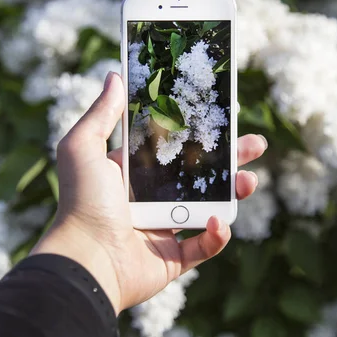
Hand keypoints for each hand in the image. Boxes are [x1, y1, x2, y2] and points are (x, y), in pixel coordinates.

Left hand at [33, 73, 266, 314]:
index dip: (198, 132)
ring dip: (234, 193)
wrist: (84, 260)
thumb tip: (115, 76)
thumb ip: (102, 114)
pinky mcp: (173, 259)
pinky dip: (217, 235)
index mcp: (134, 174)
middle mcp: (151, 200)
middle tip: (254, 145)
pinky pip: (204, 246)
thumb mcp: (83, 147)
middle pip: (199, 175)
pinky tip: (219, 222)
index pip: (173, 147)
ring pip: (210, 207)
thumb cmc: (82, 202)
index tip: (222, 117)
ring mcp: (164, 229)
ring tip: (249, 180)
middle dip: (229, 160)